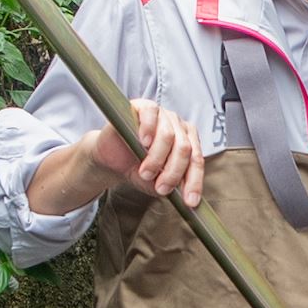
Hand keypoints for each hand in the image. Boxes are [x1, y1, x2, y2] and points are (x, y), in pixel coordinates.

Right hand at [83, 97, 204, 205]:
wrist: (111, 159)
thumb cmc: (137, 168)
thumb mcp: (156, 183)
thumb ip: (171, 186)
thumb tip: (185, 197)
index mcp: (189, 142)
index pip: (197, 161)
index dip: (194, 181)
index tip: (189, 201)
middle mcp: (178, 126)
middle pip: (184, 149)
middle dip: (173, 172)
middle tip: (160, 188)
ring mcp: (162, 115)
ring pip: (168, 135)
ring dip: (156, 159)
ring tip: (145, 172)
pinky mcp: (143, 106)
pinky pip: (151, 113)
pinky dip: (149, 129)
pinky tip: (143, 143)